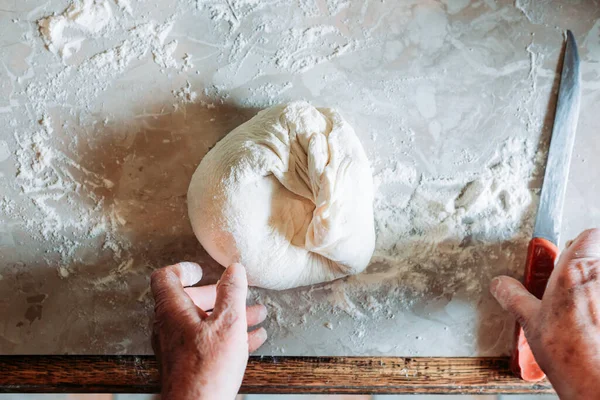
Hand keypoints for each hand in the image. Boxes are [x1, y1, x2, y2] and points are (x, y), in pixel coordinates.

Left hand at [150, 262, 266, 399]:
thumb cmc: (206, 371)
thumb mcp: (228, 323)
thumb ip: (232, 293)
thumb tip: (234, 270)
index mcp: (172, 311)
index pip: (166, 278)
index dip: (183, 269)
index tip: (200, 270)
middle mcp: (169, 328)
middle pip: (189, 300)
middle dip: (217, 295)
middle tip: (234, 293)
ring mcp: (176, 348)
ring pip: (202, 323)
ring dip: (228, 316)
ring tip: (255, 315)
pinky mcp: (186, 365)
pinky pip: (206, 343)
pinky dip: (227, 336)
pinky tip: (252, 339)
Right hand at [490, 229, 599, 398]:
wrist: (596, 381)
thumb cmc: (569, 351)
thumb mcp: (530, 320)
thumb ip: (513, 295)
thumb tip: (500, 285)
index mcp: (575, 270)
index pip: (587, 235)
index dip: (575, 244)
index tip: (560, 258)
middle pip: (595, 257)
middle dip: (581, 269)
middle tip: (564, 288)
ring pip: (599, 279)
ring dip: (590, 288)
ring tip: (577, 312)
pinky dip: (596, 305)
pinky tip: (590, 324)